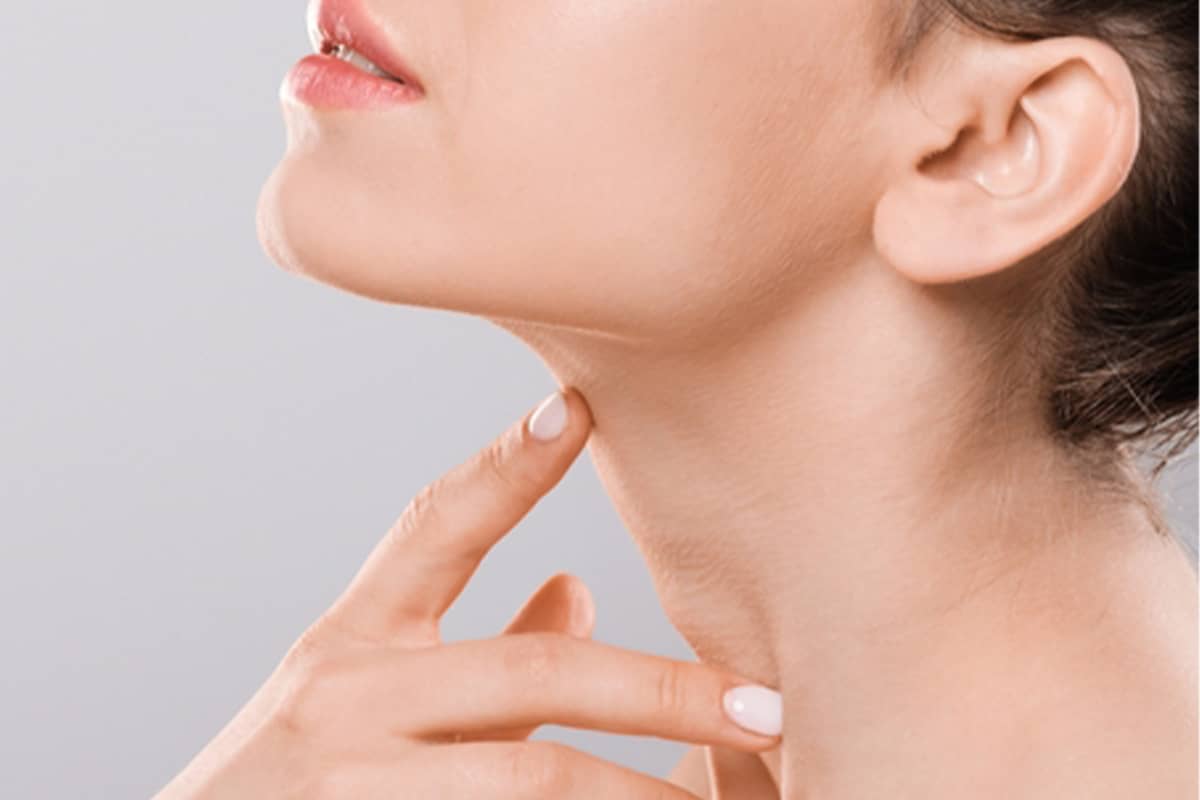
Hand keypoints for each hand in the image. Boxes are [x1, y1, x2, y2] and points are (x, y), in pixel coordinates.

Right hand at [154, 387, 781, 798]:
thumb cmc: (296, 779)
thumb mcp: (364, 700)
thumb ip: (476, 650)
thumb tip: (579, 592)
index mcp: (348, 642)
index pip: (431, 530)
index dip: (505, 467)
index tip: (578, 408)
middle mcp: (345, 699)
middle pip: (527, 675)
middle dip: (658, 691)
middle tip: (764, 708)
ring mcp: (355, 783)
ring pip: (533, 779)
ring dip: (641, 791)